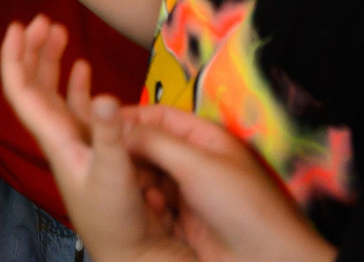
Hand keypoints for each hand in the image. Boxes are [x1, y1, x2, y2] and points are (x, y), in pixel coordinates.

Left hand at [0, 17, 193, 261]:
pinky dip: (78, 85)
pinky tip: (84, 68)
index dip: (15, 57)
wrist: (132, 253)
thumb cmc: (118, 221)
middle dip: (34, 50)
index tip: (18, 25)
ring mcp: (75, 142)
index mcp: (55, 139)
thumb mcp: (115, 175)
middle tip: (43, 18)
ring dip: (52, 61)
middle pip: (34, 85)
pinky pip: (78, 109)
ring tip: (59, 30)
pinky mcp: (94, 150)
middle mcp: (59, 136)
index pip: (21, 91)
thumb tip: (103, 94)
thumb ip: (110, 135)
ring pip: (55, 93)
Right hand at [118, 106, 330, 261]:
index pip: (159, 116)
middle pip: (150, 146)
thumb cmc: (242, 207)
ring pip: (149, 176)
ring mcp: (189, 191)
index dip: (129, 118)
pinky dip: (144, 204)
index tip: (99, 125)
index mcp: (204, 138)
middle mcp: (195, 161)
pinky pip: (154, 204)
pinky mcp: (184, 218)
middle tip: (103, 159)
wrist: (264, 260)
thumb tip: (118, 126)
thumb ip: (155, 142)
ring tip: (123, 188)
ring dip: (136, 180)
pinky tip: (141, 209)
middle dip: (128, 152)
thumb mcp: (196, 166)